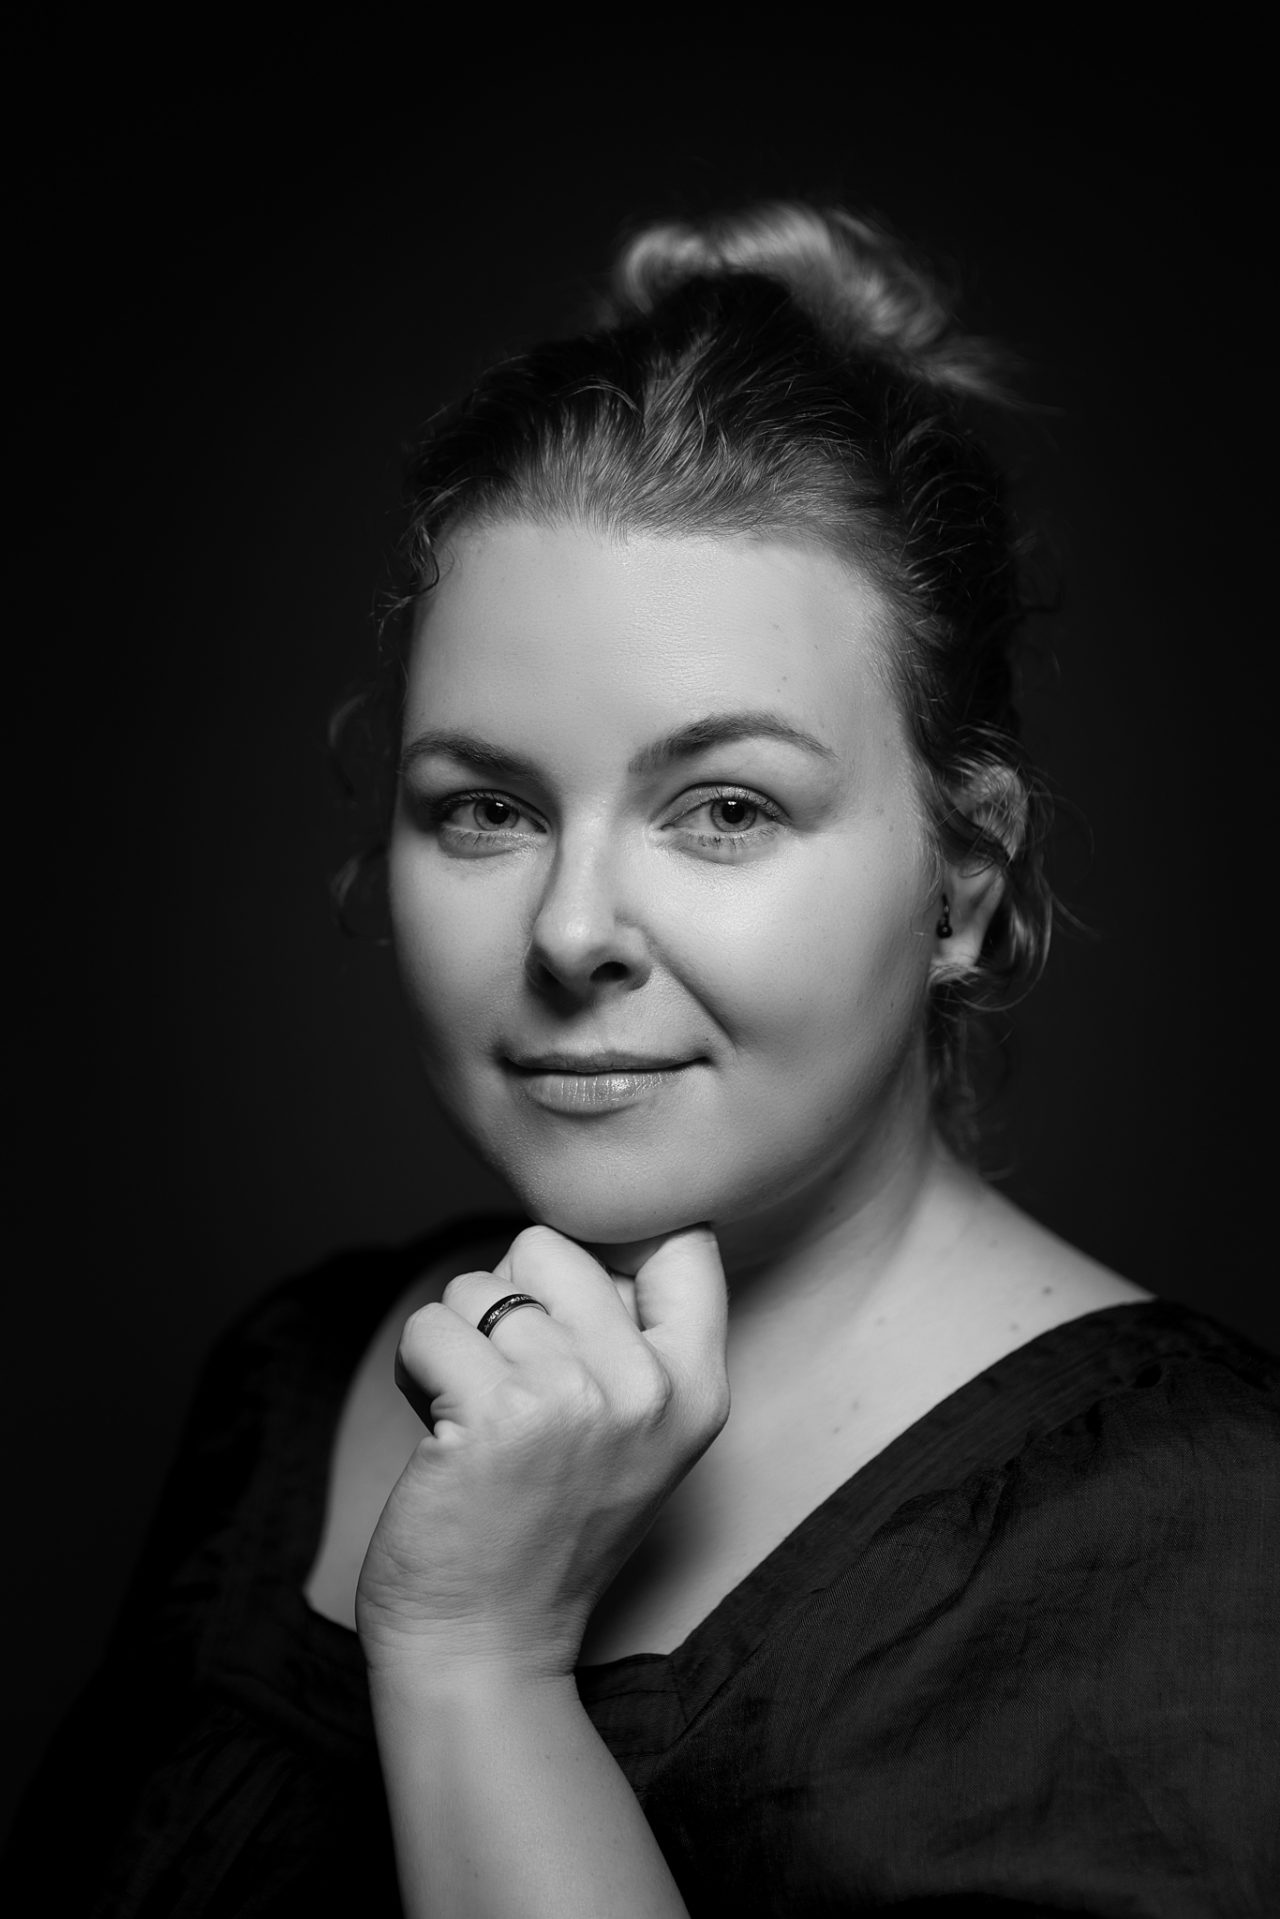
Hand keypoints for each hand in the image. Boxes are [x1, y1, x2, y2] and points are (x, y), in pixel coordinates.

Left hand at [354, 1223, 728, 1681]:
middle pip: (551, 1243)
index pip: (683, 1239)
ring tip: (476, 1416)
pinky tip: (441, 1434)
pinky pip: (430, 1325)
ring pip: (479, 1285)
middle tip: (511, 1380)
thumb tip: (577, 1224)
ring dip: (457, 1342)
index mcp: (697, 1386)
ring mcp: (575, 1395)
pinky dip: (415, 1370)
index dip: (613, 1242)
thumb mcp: (638, 1433)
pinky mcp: (497, 1413)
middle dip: (507, 1295)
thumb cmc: (546, 1525)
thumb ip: (631, 1332)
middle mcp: (648, 1386)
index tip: (575, 1300)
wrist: (486, 1645)